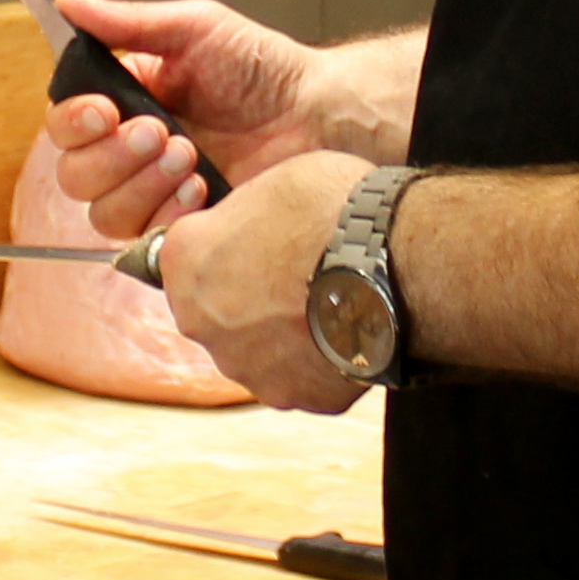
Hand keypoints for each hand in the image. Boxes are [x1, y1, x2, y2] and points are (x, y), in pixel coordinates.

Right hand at [43, 0, 337, 237]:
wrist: (318, 114)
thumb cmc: (262, 69)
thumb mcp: (195, 29)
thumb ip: (128, 22)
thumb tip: (67, 3)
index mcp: (124, 106)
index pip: (65, 126)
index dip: (73, 123)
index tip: (103, 112)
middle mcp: (130, 156)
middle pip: (74, 176)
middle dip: (111, 156)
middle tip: (159, 132)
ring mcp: (155, 196)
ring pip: (104, 214)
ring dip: (139, 184)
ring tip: (188, 156)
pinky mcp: (184, 230)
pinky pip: (147, 240)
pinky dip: (168, 213)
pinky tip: (202, 188)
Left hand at [152, 148, 372, 411]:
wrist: (393, 263)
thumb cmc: (333, 210)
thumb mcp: (273, 184)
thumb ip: (245, 216)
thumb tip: (250, 229)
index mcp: (185, 262)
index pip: (185, 254)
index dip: (223, 243)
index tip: (254, 239)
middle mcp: (201, 322)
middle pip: (215, 308)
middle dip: (245, 294)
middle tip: (294, 273)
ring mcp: (246, 366)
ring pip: (253, 349)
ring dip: (278, 332)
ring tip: (327, 304)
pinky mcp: (294, 395)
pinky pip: (298, 376)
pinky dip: (317, 360)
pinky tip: (346, 331)